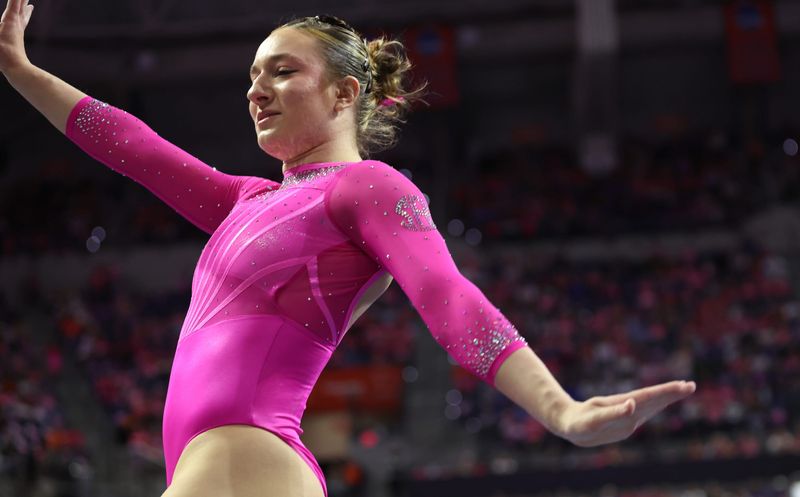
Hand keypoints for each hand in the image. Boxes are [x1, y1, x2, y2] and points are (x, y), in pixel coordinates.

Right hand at [0, 0, 33, 72]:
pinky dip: (23, 21)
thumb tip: (4, 23)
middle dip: (22, 0)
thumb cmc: (3, 52)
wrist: (16, 68)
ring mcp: (18, 32)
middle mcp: (17, 24)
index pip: (15, 3)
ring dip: (25, 9)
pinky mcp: (17, 39)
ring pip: (23, 17)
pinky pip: (21, 25)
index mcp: (11, 20)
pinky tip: (21, 23)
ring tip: (30, 6)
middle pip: (20, 7)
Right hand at [557, 380, 695, 446]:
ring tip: (683, 388)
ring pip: (653, 406)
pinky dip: (658, 401)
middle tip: (691, 385)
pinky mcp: (627, 421)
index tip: (683, 386)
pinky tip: (665, 398)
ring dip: (668, 397)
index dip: (666, 391)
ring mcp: (631, 421)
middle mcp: (632, 418)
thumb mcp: (594, 417)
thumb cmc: (581, 421)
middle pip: (655, 402)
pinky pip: (647, 408)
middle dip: (673, 393)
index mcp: (625, 414)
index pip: (649, 398)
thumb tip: (632, 405)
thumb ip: (614, 412)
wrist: (573, 430)